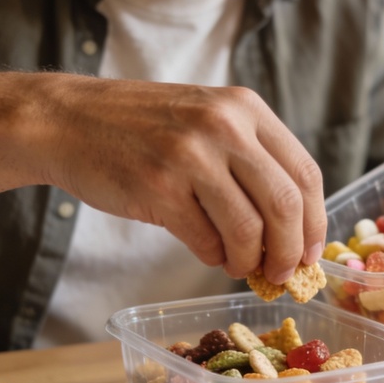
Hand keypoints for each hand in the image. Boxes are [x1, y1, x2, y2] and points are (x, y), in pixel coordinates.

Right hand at [36, 75, 326, 284]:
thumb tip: (291, 233)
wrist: (68, 121)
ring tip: (239, 266)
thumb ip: (249, 160)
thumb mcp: (206, 119)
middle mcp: (223, 126)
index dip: (316, 222)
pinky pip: (206, 240)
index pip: (304, 173)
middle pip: (285, 205)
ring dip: (249, 261)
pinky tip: (206, 250)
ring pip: (248, 229)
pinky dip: (212, 256)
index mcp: (245, 108)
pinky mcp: (158, 187)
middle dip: (291, 251)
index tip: (311, 253)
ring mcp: (190, 155)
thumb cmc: (140, 128)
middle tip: (283, 274)